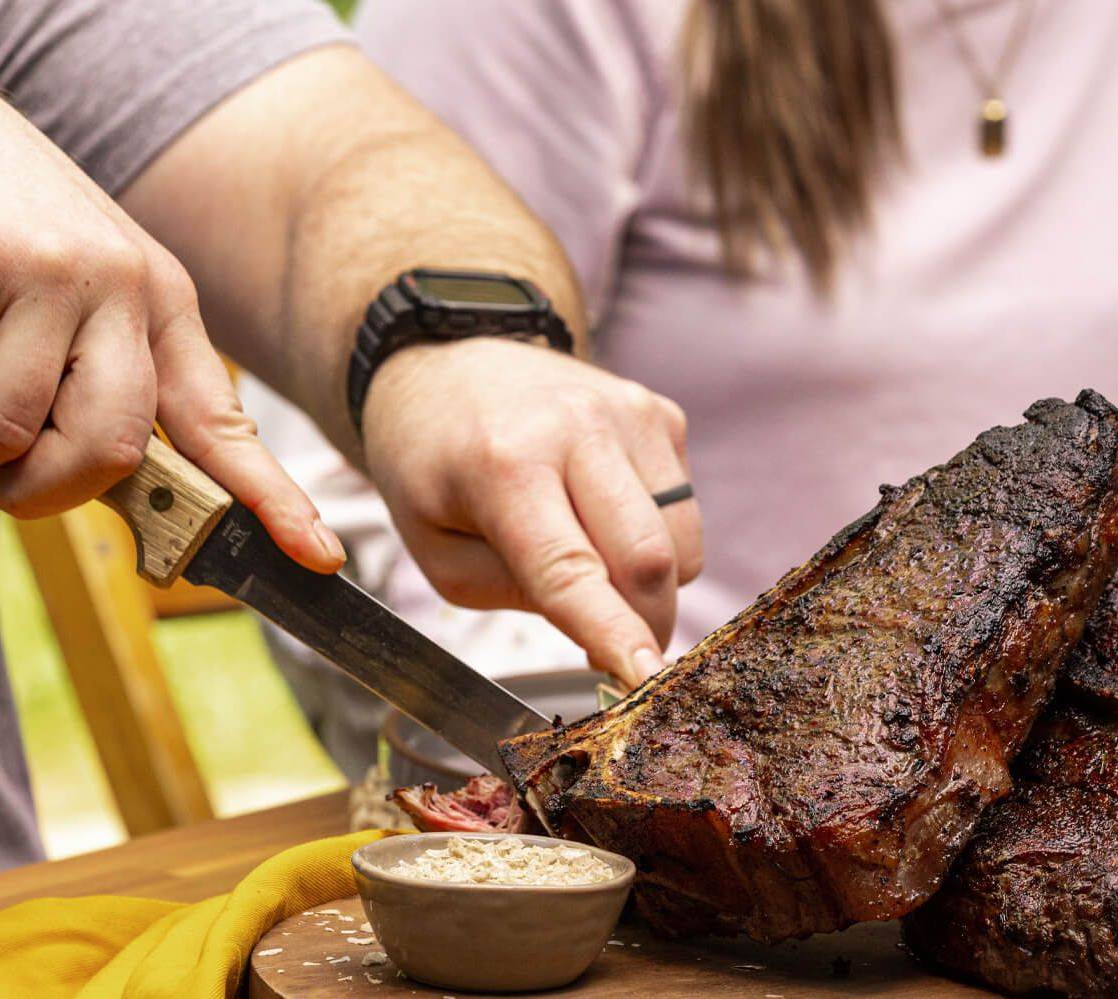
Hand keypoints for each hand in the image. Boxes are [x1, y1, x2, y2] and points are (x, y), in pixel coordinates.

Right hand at [0, 45, 339, 570]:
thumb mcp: (71, 298)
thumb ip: (98, 384)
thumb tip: (117, 493)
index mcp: (162, 305)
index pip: (222, 422)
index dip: (269, 498)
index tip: (317, 558)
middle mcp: (122, 285)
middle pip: (109, 452)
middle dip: (35, 494)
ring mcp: (48, 269)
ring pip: (3, 433)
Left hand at [361, 339, 702, 687]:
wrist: (449, 362)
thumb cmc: (433, 466)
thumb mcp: (438, 549)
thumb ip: (516, 595)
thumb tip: (604, 631)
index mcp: (504, 466)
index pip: (570, 569)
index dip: (612, 632)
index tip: (645, 679)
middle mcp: (578, 428)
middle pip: (648, 558)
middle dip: (645, 625)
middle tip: (620, 652)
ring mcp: (629, 413)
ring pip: (679, 542)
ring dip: (648, 581)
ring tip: (590, 558)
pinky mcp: (661, 413)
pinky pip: (684, 509)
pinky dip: (655, 534)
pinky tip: (602, 510)